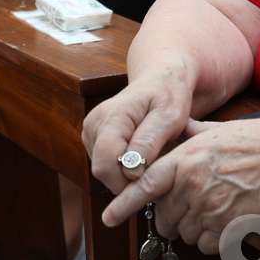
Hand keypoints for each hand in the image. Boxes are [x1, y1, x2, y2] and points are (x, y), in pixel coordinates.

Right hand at [83, 62, 195, 196]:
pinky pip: (104, 165)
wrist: (160, 80)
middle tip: (155, 165)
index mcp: (112, 116)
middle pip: (102, 170)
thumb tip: (129, 170)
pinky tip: (140, 153)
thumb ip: (149, 142)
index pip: (105, 163)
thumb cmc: (169, 96)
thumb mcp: (170, 117)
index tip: (152, 174)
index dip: (127, 179)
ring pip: (103, 170)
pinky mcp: (92, 138)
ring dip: (126, 172)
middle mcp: (94, 123)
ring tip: (149, 154)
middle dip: (128, 177)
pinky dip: (122, 167)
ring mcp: (90, 131)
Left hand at [105, 117, 259, 254]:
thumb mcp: (216, 130)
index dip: (123, 204)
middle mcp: (193, 185)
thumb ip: (187, 137)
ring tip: (221, 205)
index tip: (109, 218)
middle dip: (174, 216)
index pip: (144, 185)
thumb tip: (169, 136)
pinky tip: (232, 218)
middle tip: (196, 202)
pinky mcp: (229, 228)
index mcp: (186, 158)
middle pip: (165, 218)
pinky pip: (209, 245)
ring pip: (187, 234)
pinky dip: (217, 239)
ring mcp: (211, 208)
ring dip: (198, 227)